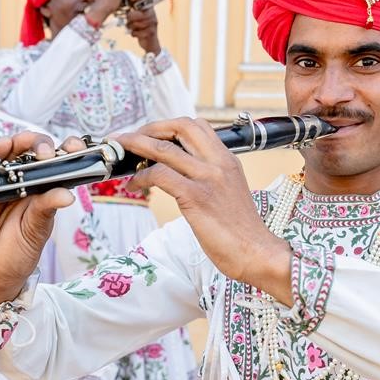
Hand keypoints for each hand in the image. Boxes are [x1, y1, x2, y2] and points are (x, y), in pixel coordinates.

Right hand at [0, 132, 75, 305]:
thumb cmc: (17, 255)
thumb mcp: (35, 233)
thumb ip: (46, 210)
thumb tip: (66, 195)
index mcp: (44, 193)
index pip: (57, 165)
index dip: (66, 152)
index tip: (74, 148)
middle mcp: (24, 185)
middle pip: (33, 153)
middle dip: (41, 145)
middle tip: (47, 154)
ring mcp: (2, 185)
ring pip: (10, 153)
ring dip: (19, 142)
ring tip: (25, 143)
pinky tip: (2, 147)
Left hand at [118, 117, 292, 303]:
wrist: (257, 253)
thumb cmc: (241, 231)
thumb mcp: (228, 192)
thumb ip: (209, 177)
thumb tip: (180, 173)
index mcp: (227, 159)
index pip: (197, 125)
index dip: (169, 125)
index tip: (151, 134)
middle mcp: (218, 163)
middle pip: (180, 126)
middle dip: (150, 127)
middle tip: (131, 138)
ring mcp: (207, 178)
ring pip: (164, 148)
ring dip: (137, 145)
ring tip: (121, 152)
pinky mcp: (196, 197)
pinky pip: (160, 175)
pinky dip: (141, 176)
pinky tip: (134, 185)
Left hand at [124, 4, 160, 54]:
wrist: (150, 42)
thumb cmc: (141, 28)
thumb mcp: (136, 16)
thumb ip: (131, 9)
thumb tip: (120, 3)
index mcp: (148, 6)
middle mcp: (152, 13)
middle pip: (139, 12)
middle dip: (131, 17)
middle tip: (128, 19)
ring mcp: (153, 22)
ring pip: (138, 23)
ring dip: (131, 26)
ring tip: (131, 27)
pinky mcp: (152, 32)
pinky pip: (138, 32)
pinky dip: (134, 34)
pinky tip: (135, 33)